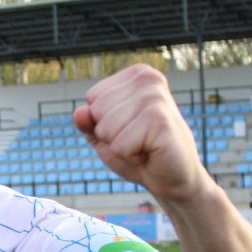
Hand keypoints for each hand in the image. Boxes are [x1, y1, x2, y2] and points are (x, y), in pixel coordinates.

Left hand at [74, 65, 208, 203]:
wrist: (172, 177)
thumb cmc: (139, 151)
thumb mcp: (106, 134)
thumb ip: (88, 122)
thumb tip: (79, 112)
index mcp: (137, 74)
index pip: (93, 97)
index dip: (103, 121)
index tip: (129, 127)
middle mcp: (148, 79)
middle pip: (97, 111)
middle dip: (110, 134)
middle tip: (137, 139)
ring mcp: (156, 98)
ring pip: (106, 129)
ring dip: (121, 146)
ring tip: (144, 145)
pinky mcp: (160, 121)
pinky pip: (119, 145)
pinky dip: (130, 156)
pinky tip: (150, 153)